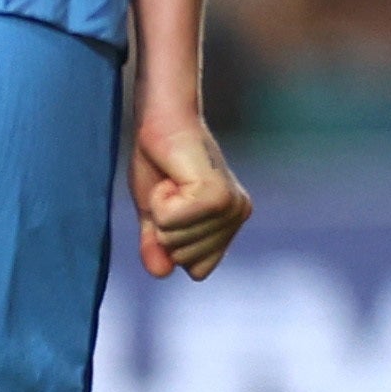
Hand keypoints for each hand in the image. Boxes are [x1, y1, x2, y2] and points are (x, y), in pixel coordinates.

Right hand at [131, 110, 250, 278]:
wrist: (159, 117)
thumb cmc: (157, 159)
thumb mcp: (154, 212)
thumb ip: (158, 244)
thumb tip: (161, 273)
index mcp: (229, 221)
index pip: (196, 270)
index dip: (171, 241)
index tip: (169, 201)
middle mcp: (237, 215)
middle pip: (186, 258)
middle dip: (164, 225)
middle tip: (168, 186)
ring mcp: (230, 207)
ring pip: (178, 242)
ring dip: (161, 210)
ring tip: (170, 179)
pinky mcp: (216, 196)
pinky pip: (173, 222)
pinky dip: (160, 202)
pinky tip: (171, 176)